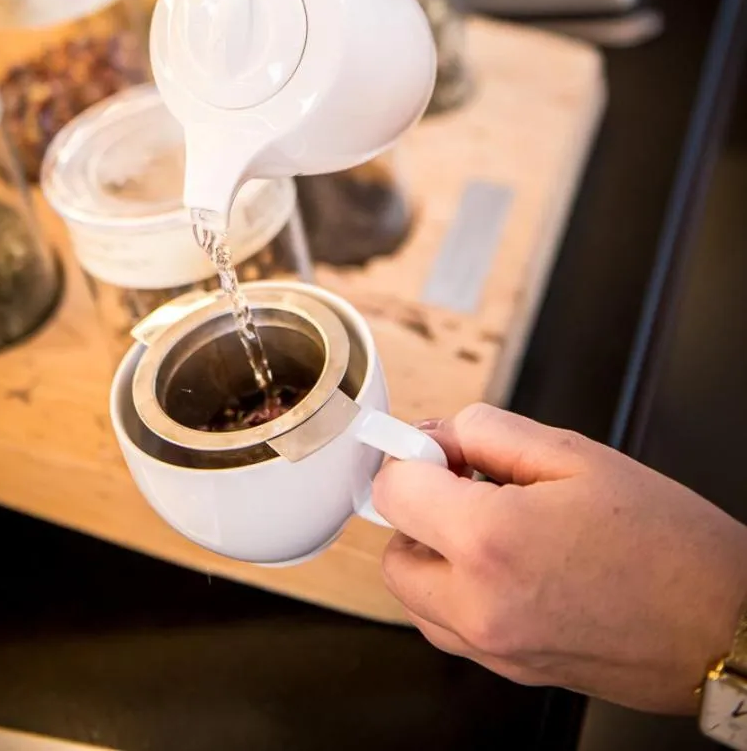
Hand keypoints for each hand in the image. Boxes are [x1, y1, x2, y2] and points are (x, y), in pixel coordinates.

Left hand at [373, 403, 746, 712]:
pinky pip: (451, 628)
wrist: (724, 626)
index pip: (393, 489)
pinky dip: (461, 594)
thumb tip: (438, 436)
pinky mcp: (512, 672)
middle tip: (472, 486)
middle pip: (392, 550)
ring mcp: (494, 649)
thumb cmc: (667, 543)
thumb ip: (488, 433)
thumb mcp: (575, 454)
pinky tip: (513, 564)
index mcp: (490, 542)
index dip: (417, 457)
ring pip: (416, 596)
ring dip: (437, 556)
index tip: (446, 450)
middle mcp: (479, 606)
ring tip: (498, 526)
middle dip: (421, 510)